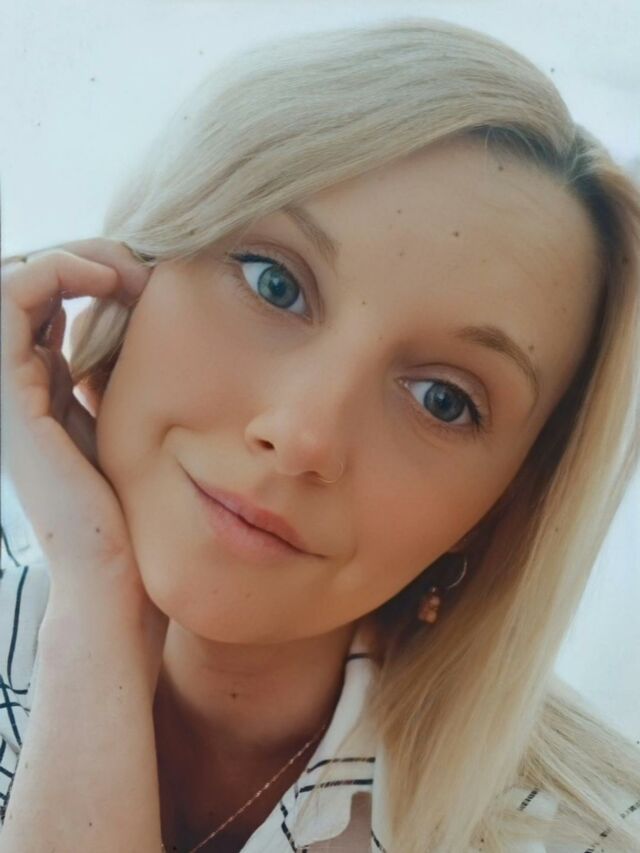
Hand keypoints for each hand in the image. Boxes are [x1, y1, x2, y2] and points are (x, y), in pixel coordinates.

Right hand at [1, 240, 164, 642]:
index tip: (151, 281)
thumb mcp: (136, 429)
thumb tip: (160, 336)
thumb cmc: (134, 512)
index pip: (51, 303)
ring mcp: (10, 387)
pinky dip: (60, 273)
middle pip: (33, 285)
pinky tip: (113, 282)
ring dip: (74, 258)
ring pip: (17, 280)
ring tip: (126, 270)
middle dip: (85, 259)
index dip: (93, 274)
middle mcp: (20, 383)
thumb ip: (132, 387)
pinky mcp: (12, 393)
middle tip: (139, 266)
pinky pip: (13, 300)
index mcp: (46, 390)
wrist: (112, 575)